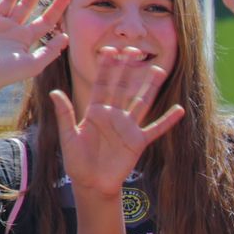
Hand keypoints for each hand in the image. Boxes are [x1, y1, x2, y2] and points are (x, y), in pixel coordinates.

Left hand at [52, 46, 183, 198]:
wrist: (91, 183)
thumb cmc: (77, 161)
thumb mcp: (68, 137)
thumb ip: (65, 114)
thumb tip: (54, 92)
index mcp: (95, 111)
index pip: (102, 84)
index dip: (106, 68)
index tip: (110, 50)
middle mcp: (113, 115)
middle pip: (123, 88)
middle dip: (128, 69)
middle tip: (134, 50)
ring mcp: (127, 127)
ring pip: (141, 102)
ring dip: (150, 87)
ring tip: (159, 70)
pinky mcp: (138, 142)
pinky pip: (155, 129)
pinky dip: (167, 120)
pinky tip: (179, 110)